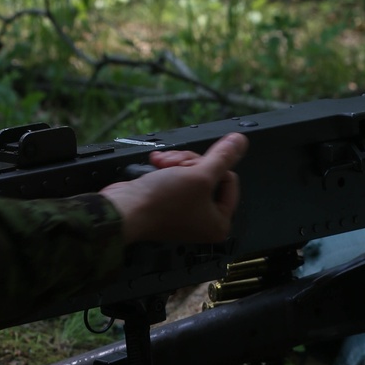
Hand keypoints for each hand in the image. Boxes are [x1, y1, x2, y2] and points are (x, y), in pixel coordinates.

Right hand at [99, 133, 246, 243]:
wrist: (124, 209)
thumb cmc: (162, 202)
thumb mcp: (200, 175)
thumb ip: (223, 157)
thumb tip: (241, 141)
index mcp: (218, 223)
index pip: (230, 181)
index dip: (213, 167)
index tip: (196, 167)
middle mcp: (203, 221)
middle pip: (209, 175)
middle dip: (190, 164)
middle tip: (178, 166)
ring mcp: (184, 213)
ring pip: (191, 172)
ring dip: (176, 162)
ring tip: (162, 163)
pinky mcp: (167, 203)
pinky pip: (176, 177)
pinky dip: (166, 168)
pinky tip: (156, 164)